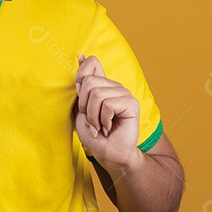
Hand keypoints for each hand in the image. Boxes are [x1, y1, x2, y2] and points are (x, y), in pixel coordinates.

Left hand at [74, 54, 140, 170]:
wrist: (108, 154)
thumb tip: (81, 57)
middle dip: (84, 105)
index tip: (79, 89)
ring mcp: (124, 94)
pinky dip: (103, 120)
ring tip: (99, 126)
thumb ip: (81, 88)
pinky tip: (109, 127)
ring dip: (93, 116)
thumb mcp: (80, 110)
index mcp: (102, 85)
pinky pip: (108, 104)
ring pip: (97, 94)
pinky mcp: (131, 104)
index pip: (92, 62)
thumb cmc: (94, 134)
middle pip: (89, 81)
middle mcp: (114, 86)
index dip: (81, 72)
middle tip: (91, 119)